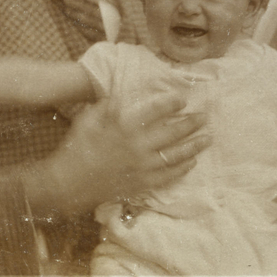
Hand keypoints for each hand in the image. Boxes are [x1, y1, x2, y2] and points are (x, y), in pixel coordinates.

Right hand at [27, 91, 209, 216]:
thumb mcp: (88, 117)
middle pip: (172, 132)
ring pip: (175, 155)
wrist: (68, 183)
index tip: (184, 97)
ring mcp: (142, 167)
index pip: (155, 111)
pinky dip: (182, 168)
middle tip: (205, 116)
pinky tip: (191, 162)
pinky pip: (168, 176)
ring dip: (194, 146)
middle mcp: (138, 146)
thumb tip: (123, 93)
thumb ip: (107, 104)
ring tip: (207, 138)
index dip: (172, 103)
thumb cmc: (76, 146)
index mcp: (125, 126)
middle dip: (191, 123)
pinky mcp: (142, 184)